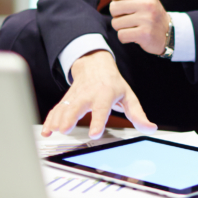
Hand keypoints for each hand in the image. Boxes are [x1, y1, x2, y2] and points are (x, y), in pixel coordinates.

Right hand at [41, 50, 156, 138]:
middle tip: (66, 130)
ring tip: (54, 132)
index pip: (101, 108)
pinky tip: (47, 131)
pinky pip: (56, 110)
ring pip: (64, 108)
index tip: (94, 133)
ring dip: (58, 120)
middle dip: (71, 118)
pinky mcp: (66, 100)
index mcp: (105, 94)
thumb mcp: (129, 96)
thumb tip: (150, 128)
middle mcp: (88, 95)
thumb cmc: (113, 83)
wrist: (95, 64)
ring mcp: (75, 97)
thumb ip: (138, 114)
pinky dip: (50, 120)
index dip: (98, 121)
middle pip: (77, 106)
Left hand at [103, 0, 169, 55]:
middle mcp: (147, 3)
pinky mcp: (145, 34)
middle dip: (117, 16)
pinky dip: (125, 38)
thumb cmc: (149, 14)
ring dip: (121, 28)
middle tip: (129, 19)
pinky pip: (121, 35)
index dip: (117, 1)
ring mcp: (147, 19)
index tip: (127, 7)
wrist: (168, 33)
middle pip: (113, 8)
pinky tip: (134, 36)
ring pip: (116, 23)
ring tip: (133, 27)